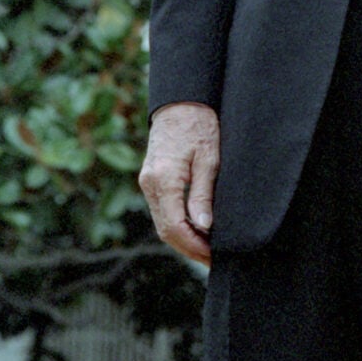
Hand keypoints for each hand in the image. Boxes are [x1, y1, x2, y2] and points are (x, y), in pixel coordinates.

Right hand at [139, 101, 219, 264]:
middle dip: (189, 248)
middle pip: (165, 230)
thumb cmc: (200, 125)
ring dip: (182, 239)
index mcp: (163, 180)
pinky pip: (162, 210)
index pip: (175, 226)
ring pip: (162, 222)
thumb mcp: (209, 159)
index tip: (214, 255)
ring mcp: (147, 182)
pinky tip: (196, 230)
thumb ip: (203, 194)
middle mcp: (150, 184)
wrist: (181, 102)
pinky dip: (177, 224)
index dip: (194, 245)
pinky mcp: (151, 179)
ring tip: (207, 249)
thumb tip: (204, 227)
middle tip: (213, 259)